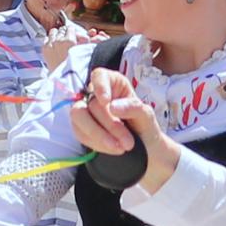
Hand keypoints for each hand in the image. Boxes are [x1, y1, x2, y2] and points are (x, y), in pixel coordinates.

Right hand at [71, 68, 174, 188]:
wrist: (145, 149)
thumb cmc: (145, 125)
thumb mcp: (146, 115)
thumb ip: (132, 107)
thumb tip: (112, 106)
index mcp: (114, 84)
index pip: (99, 76)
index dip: (100, 87)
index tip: (106, 102)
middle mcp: (96, 95)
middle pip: (91, 104)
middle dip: (109, 125)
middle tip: (128, 142)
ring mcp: (86, 112)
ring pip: (79, 118)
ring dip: (99, 136)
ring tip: (120, 148)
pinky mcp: (81, 128)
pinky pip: (80, 134)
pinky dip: (96, 144)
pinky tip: (112, 149)